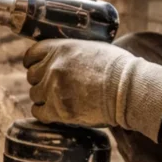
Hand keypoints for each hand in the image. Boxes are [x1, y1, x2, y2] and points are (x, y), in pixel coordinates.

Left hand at [23, 39, 161, 142]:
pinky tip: (52, 112)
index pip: (32, 54)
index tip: (35, 67)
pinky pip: (38, 112)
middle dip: (40, 81)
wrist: (129, 90)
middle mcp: (53, 67)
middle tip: (53, 86)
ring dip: (43, 97)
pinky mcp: (58, 110)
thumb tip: (66, 57)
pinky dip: (43, 113)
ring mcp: (53, 89)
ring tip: (57, 100)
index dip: (32, 62)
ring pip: (34, 94)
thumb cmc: (119, 69)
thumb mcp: (93, 48)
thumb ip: (74, 52)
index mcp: (61, 48)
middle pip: (32, 76)